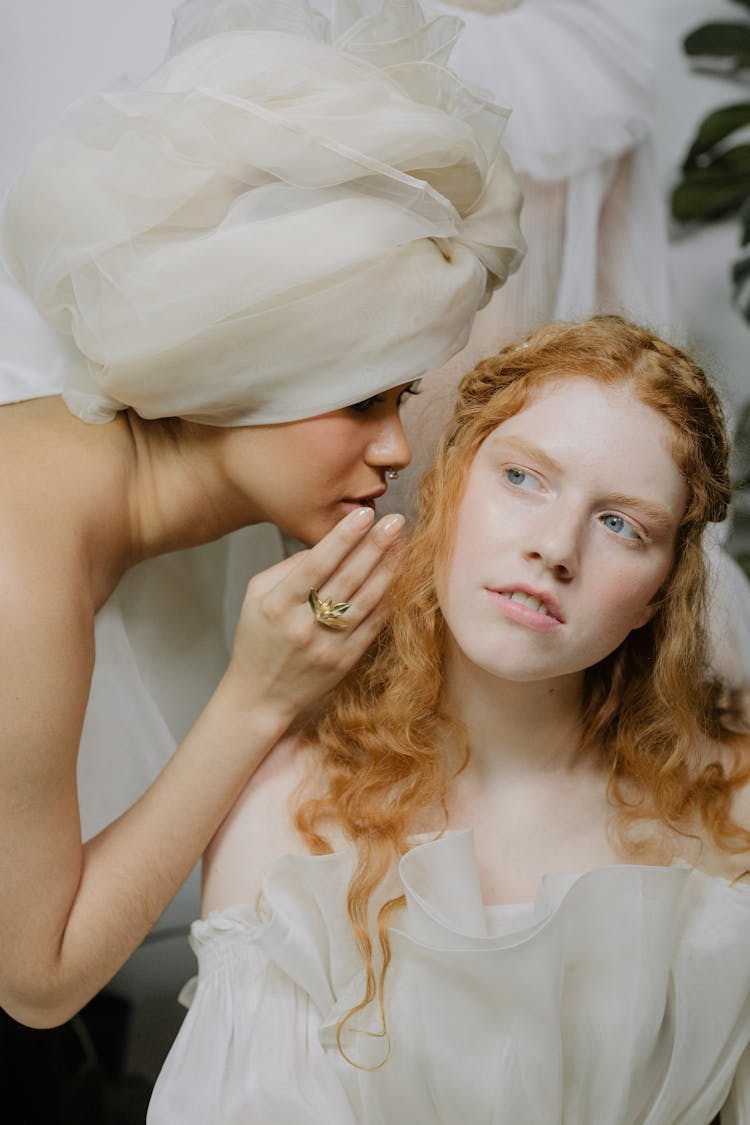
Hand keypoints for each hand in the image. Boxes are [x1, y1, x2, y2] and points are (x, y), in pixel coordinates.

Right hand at [222, 507, 403, 722]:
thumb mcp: (255, 597)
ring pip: (366, 601)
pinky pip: (372, 626)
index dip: (343, 538)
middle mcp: (303, 625)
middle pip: (347, 579)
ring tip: (403, 545)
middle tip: (396, 521)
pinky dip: (387, 601)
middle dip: (374, 546)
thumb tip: (326, 547)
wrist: (260, 696)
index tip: (365, 515)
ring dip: (388, 570)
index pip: (316, 564)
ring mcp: (327, 646)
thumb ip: (287, 568)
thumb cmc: (258, 639)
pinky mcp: (344, 662)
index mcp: (278, 605)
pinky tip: (397, 579)